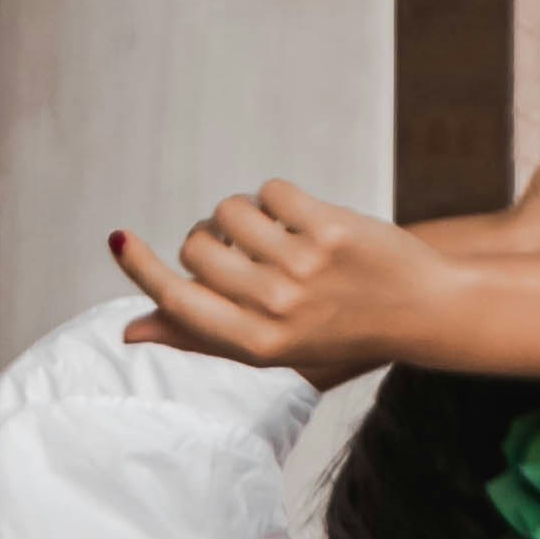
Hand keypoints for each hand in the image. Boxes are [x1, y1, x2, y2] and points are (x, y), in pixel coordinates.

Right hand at [112, 190, 453, 387]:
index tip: (118, 239)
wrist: (421, 310)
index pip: (177, 299)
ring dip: (247, 214)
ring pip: (230, 210)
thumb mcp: (270, 348)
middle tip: (246, 249)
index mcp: (257, 345)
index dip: (141, 268)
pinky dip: (283, 199)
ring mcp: (303, 267)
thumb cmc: (337, 330)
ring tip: (282, 236)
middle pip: (197, 245)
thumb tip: (132, 332)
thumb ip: (202, 337)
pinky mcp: (328, 228)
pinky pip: (272, 191)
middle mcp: (276, 309)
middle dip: (211, 237)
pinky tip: (309, 222)